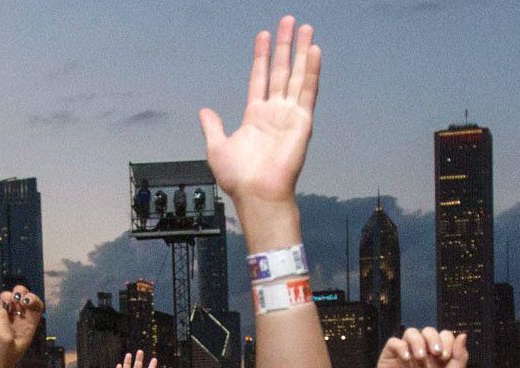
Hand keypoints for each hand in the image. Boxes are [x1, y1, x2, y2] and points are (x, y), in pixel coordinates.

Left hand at [199, 16, 320, 207]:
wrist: (257, 195)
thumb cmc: (239, 179)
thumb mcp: (217, 147)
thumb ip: (213, 127)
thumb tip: (205, 112)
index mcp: (256, 116)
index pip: (260, 78)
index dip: (261, 56)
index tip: (263, 35)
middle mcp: (275, 113)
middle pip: (281, 70)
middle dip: (284, 45)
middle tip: (288, 22)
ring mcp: (290, 115)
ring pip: (297, 75)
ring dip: (300, 51)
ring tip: (304, 28)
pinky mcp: (302, 122)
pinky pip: (308, 92)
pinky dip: (312, 71)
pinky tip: (313, 51)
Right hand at [375, 328, 468, 367]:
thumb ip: (460, 357)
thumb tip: (463, 334)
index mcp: (437, 356)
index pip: (443, 336)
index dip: (446, 341)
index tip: (445, 357)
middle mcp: (421, 352)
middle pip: (428, 331)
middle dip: (433, 338)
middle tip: (436, 353)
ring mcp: (405, 354)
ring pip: (410, 333)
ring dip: (418, 341)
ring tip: (420, 357)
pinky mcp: (389, 358)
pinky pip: (393, 342)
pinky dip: (401, 346)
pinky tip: (407, 359)